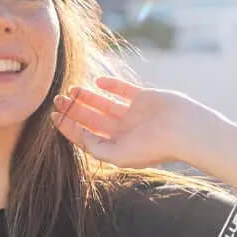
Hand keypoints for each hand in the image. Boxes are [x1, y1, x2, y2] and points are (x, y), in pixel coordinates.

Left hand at [49, 75, 219, 168]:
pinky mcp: (144, 98)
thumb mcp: (119, 155)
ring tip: (71, 89)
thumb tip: (82, 136)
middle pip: (92, 119)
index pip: (86, 136)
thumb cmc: (153, 147)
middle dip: (74, 109)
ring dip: (88, 97)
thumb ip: (97, 147)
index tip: (53, 116)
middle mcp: (123, 131)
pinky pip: (123, 90)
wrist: (184, 130)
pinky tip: (97, 81)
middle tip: (57, 98)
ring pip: (104, 104)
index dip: (68, 127)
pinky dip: (110, 85)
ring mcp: (133, 114)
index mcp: (116, 146)